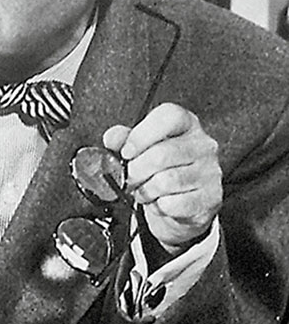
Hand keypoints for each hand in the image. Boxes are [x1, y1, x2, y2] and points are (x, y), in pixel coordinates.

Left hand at [102, 103, 221, 253]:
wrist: (181, 203)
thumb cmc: (160, 169)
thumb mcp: (140, 148)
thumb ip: (123, 139)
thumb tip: (112, 137)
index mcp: (186, 124)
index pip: (169, 117)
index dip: (141, 135)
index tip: (126, 152)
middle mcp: (203, 145)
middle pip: (162, 154)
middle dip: (136, 171)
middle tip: (129, 178)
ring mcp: (210, 171)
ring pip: (167, 181)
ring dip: (146, 190)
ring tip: (143, 191)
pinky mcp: (211, 198)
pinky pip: (174, 203)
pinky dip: (159, 206)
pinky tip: (159, 202)